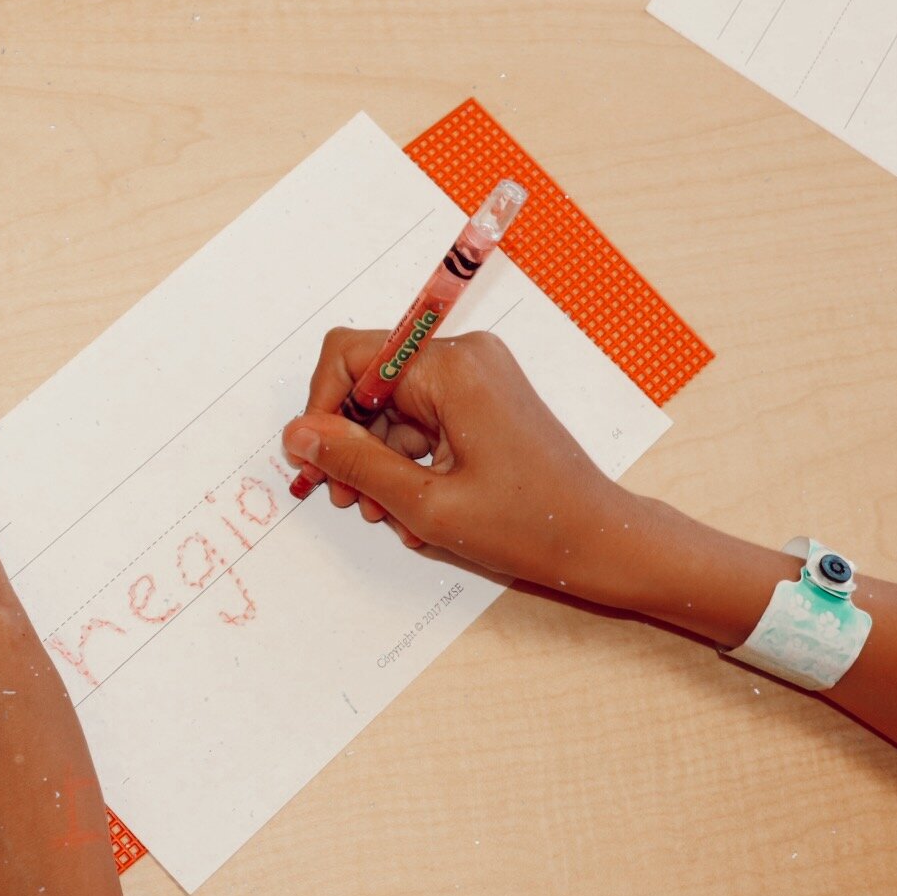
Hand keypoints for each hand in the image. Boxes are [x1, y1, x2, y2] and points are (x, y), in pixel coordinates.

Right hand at [282, 330, 647, 606]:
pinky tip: (414, 508)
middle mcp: (465, 357)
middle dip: (351, 443)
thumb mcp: (424, 503)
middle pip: (369, 383)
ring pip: (392, 408)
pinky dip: (408, 461)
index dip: (322, 408)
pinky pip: (421, 419)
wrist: (598, 540)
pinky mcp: (483, 399)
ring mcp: (476, 377)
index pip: (350, 356)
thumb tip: (298, 434)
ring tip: (387, 514)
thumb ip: (354, 463)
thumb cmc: (528, 525)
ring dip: (378, 461)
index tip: (318, 460)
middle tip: (349, 499)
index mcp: (452, 368)